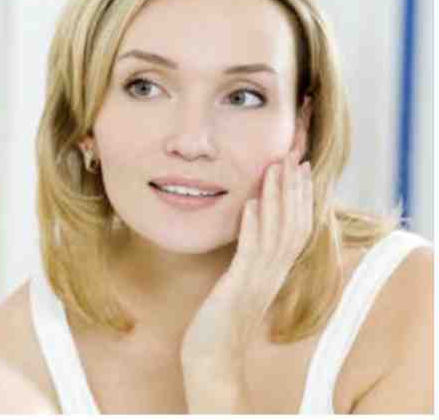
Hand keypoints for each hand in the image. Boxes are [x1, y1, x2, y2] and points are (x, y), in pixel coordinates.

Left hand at [181, 149, 312, 369]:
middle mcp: (273, 274)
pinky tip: (250, 205)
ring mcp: (258, 281)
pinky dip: (252, 226)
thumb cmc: (221, 322)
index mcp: (275, 272)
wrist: (213, 358)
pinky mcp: (239, 287)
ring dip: (275, 198)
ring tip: (273, 167)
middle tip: (292, 155)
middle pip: (293, 224)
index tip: (300, 168)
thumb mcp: (239, 285)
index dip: (301, 197)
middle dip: (293, 188)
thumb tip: (250, 232)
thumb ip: (248, 260)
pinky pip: (250, 253)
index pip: (297, 227)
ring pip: (276, 232)